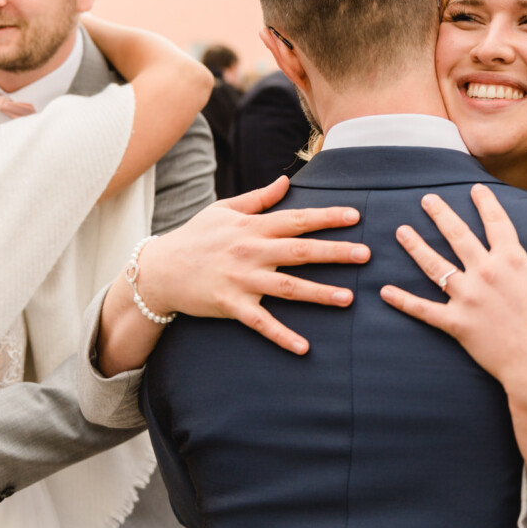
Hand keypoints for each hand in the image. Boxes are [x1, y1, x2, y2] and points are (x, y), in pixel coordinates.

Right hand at [98, 176, 368, 374]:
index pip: (297, 220)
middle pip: (300, 252)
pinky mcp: (231, 305)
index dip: (327, 217)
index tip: (357, 216)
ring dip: (319, 294)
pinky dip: (282, 336)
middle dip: (335, 252)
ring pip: (288, 288)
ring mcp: (242, 280)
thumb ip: (259, 198)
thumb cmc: (195, 236)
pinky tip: (304, 347)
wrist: (159, 269)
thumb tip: (287, 180)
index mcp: (253, 227)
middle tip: (367, 254)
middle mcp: (251, 252)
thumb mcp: (224, 210)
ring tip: (348, 298)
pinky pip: (261, 323)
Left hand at [379, 183, 526, 392]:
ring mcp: (468, 298)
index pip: (496, 221)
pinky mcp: (457, 324)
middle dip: (440, 214)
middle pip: (457, 235)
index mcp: (513, 259)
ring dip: (415, 246)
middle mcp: (486, 272)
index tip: (474, 188)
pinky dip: (403, 301)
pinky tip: (385, 291)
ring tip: (400, 231)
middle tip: (426, 200)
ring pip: (434, 265)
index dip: (485, 203)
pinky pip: (424, 310)